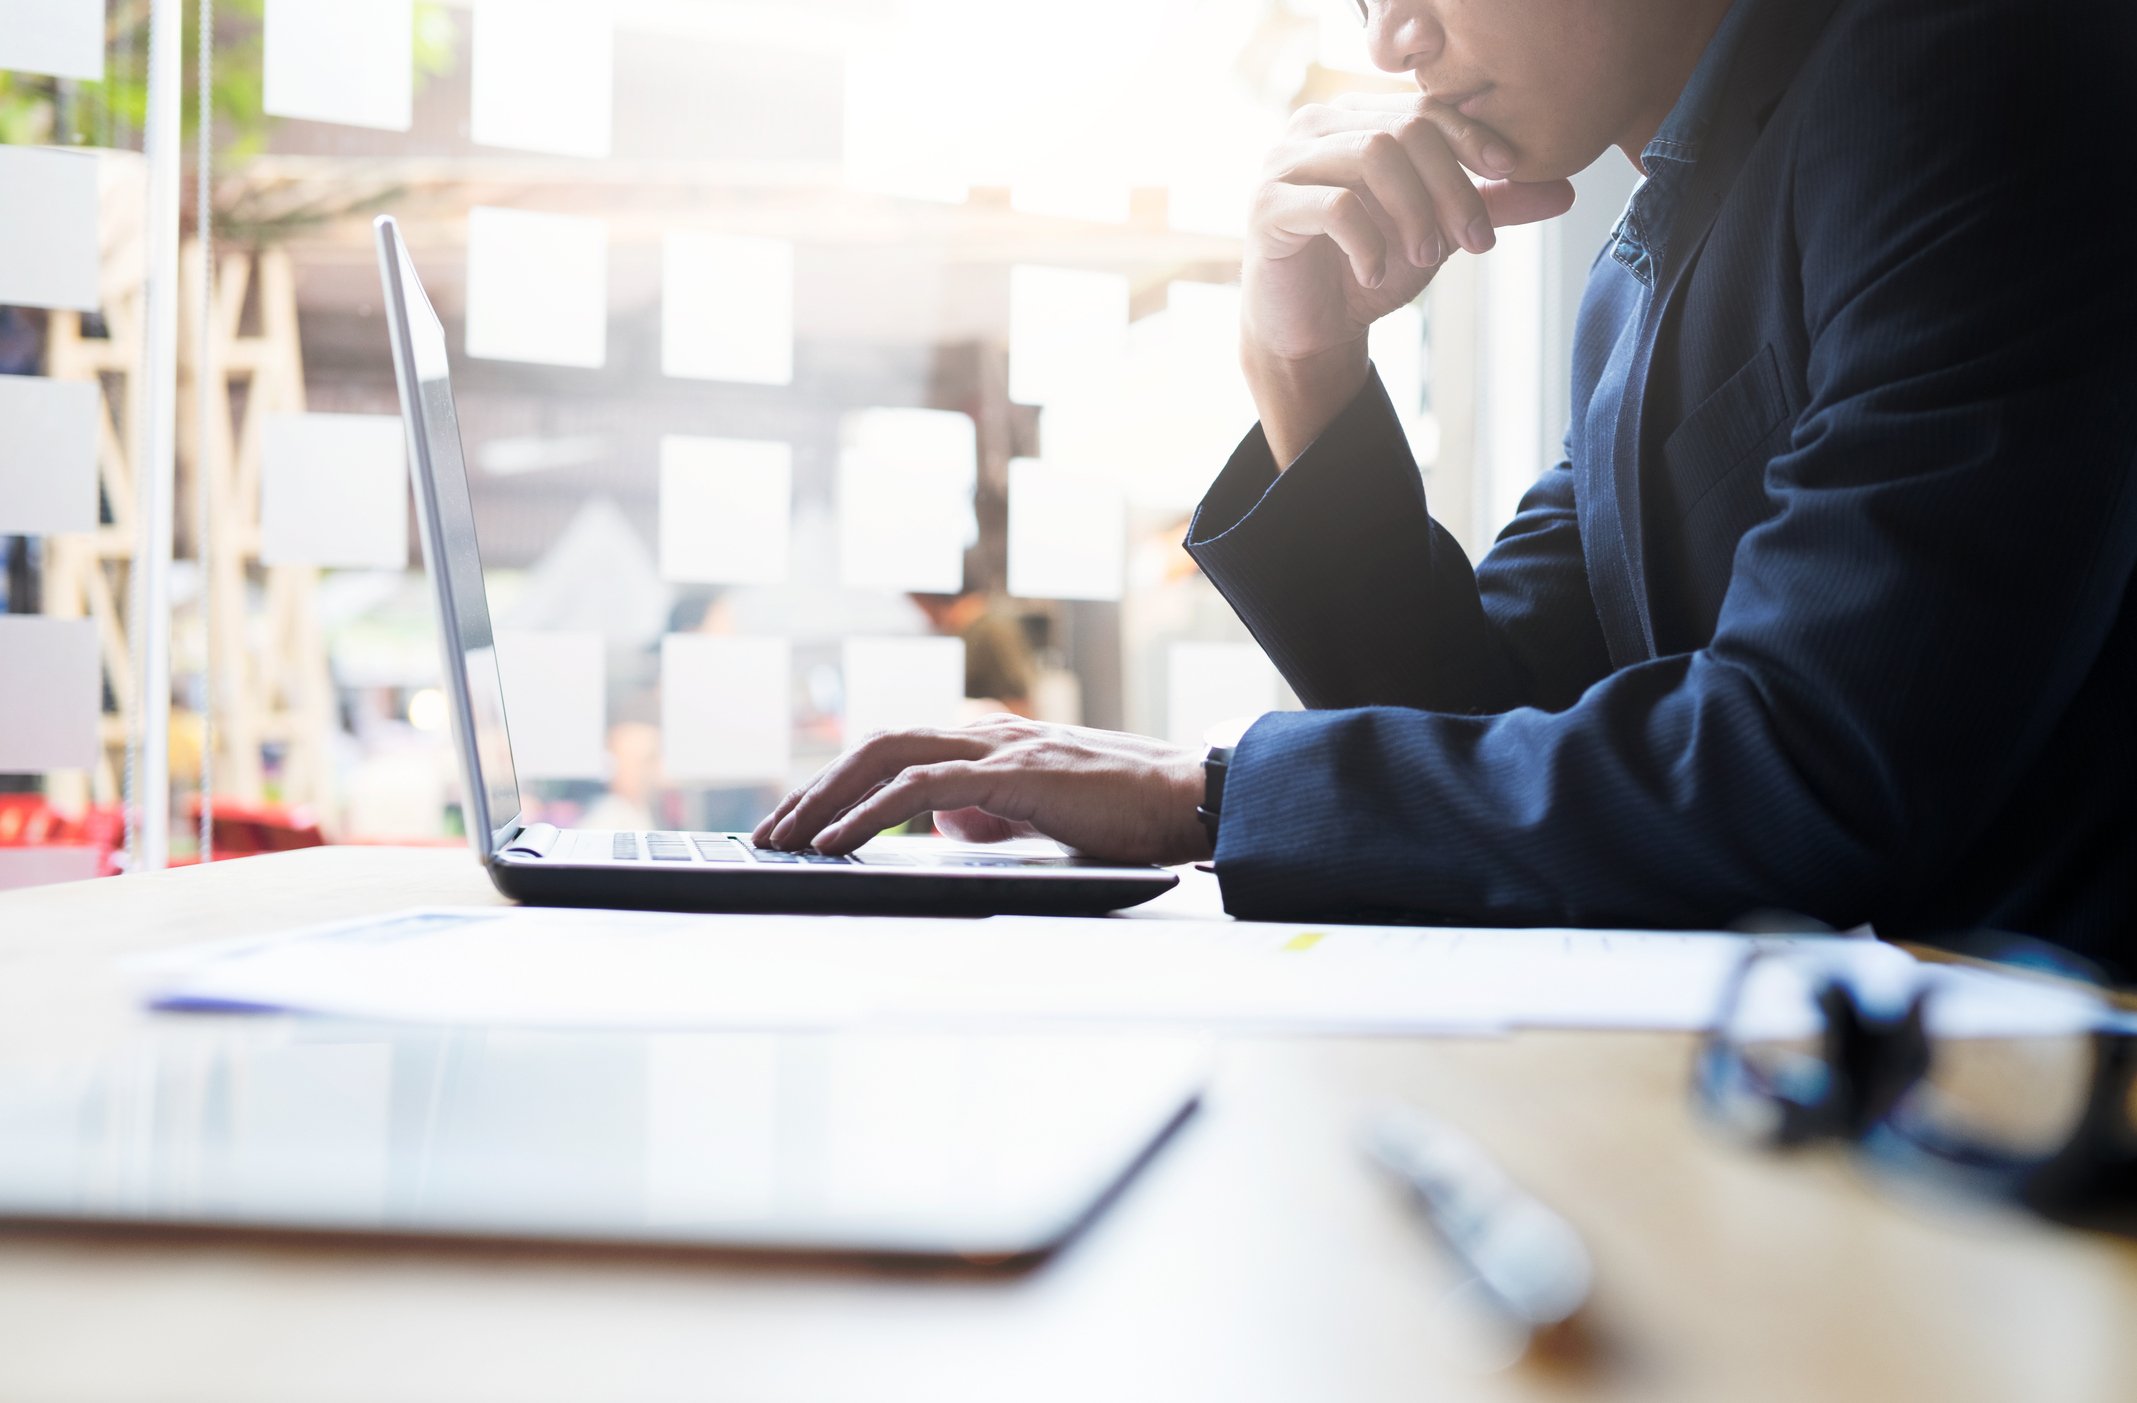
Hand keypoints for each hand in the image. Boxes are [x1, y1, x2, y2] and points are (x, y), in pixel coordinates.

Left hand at [751, 715, 1212, 866]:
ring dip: (828, 798)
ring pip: (889, 756)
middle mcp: (988, 735)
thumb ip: (991, 814)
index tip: (799, 819)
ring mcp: (1001, 749)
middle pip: (877, 745)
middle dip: (815, 787)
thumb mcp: (1043, 816)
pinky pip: (924, 786)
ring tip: (789, 836)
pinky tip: (841, 838)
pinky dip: (872, 811)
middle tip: (771, 830)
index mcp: (992, 744)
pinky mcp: (1017, 773)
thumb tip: (944, 826)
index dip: (840, 781)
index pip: (896, 751)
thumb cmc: (1131, 814)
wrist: (1193, 799)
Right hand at [1243, 92, 1576, 464]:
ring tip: (1428, 257)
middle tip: (1474, 241)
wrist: (1309, 332)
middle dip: (1450, 187)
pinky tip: (1375, 273)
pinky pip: (1334, 206)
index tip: (1509, 171)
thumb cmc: (1366, 271)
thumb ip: (1489, 207)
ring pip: (1371, 158)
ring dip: (1415, 212)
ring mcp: (1284, 164)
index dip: (1471, 136)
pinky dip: (1368, 242)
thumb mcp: (1437, 233)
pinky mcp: (1268, 208)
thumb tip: (1564, 190)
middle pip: (1403, 131)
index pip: (1423, 109)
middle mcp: (1313, 128)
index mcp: (1353, 120)